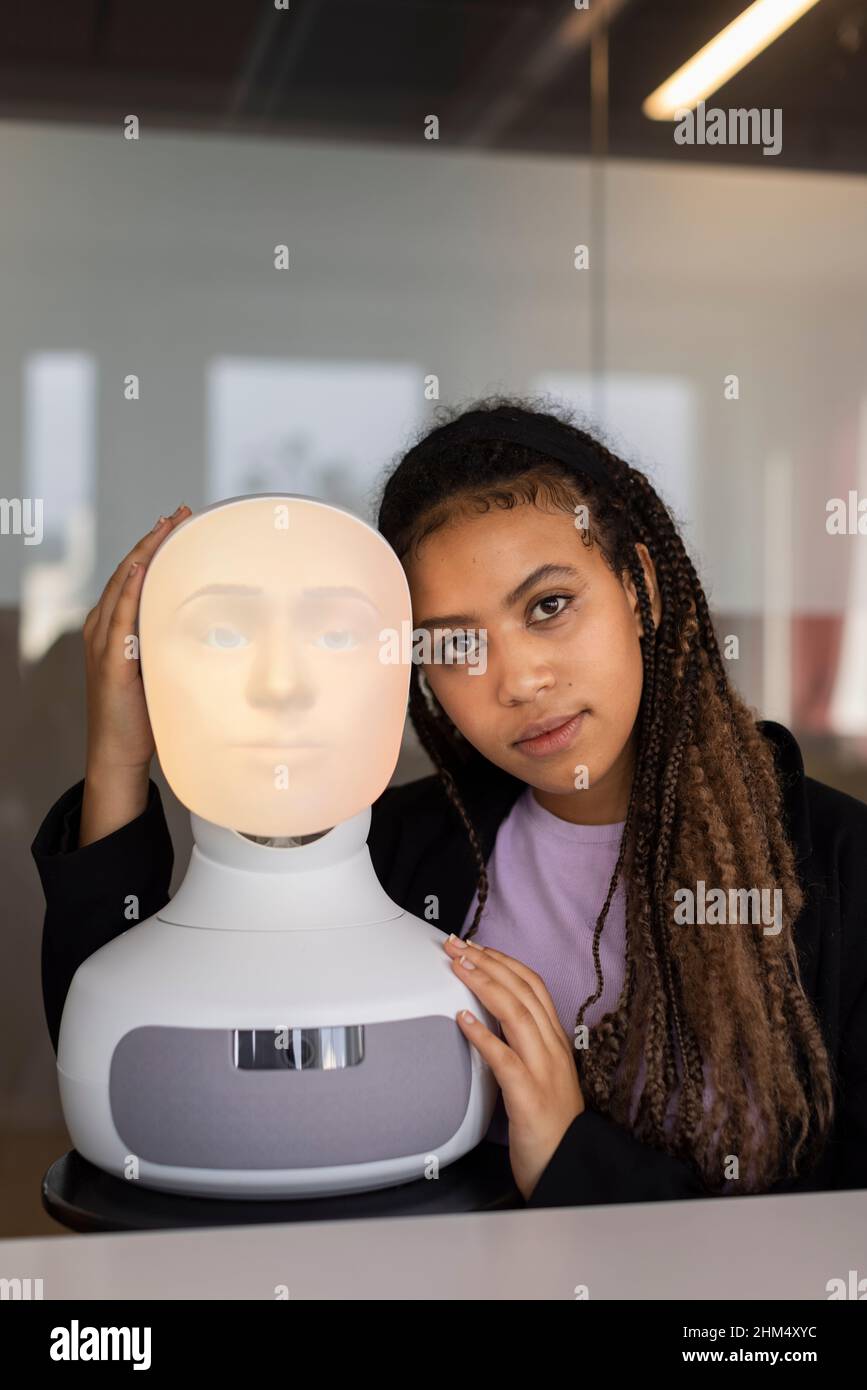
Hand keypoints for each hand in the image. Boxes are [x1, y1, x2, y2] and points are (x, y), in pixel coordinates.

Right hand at [82, 505, 191, 774]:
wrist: (119, 751)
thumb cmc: (143, 715)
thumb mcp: (160, 668)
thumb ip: (173, 644)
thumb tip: (213, 628)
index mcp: (114, 628)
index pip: (134, 576)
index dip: (154, 547)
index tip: (177, 522)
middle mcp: (102, 628)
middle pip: (128, 571)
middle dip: (153, 540)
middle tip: (179, 513)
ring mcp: (102, 642)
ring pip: (122, 585)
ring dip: (145, 553)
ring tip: (166, 527)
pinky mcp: (109, 660)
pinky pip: (118, 616)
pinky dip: (129, 589)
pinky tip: (140, 568)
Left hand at [444, 934, 584, 1200]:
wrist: (569, 1169)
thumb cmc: (550, 1128)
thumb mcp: (540, 1076)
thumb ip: (521, 1048)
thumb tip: (486, 1022)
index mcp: (556, 1043)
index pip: (534, 987)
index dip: (504, 962)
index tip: (477, 946)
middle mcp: (553, 1050)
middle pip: (523, 992)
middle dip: (489, 962)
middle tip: (457, 944)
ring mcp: (543, 1071)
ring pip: (517, 1015)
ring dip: (485, 985)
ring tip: (459, 966)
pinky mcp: (529, 1097)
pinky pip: (505, 1060)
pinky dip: (483, 1035)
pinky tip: (462, 1019)